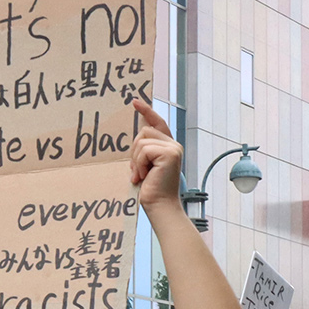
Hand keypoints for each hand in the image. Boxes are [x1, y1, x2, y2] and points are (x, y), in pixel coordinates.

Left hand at [126, 99, 182, 213]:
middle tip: (138, 171)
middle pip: (144, 131)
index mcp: (169, 147)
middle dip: (135, 151)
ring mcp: (173, 148)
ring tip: (142, 175)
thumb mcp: (145, 165)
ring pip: (142, 140)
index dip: (146, 111)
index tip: (135, 101)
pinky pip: (144, 150)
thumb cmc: (151, 190)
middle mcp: (174, 145)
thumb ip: (144, 148)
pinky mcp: (170, 154)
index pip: (157, 123)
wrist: (159, 206)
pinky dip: (139, 164)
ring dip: (136, 159)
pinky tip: (144, 176)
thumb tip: (137, 132)